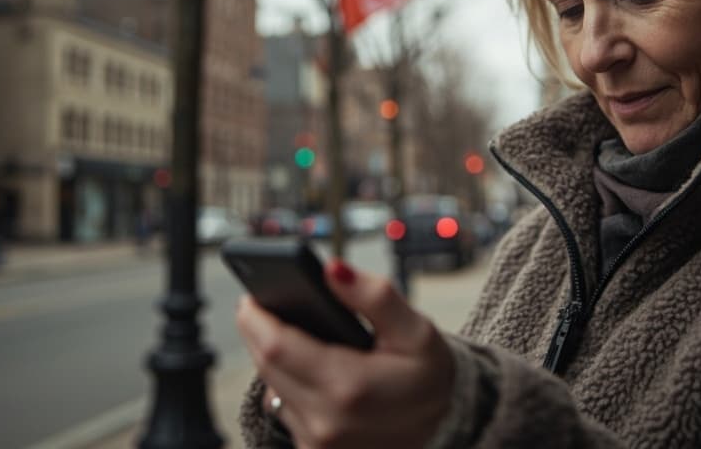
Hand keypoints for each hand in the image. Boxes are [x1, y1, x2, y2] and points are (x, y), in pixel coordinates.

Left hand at [236, 258, 454, 448]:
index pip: (275, 347)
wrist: (449, 429)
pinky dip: (289, 385)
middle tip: (262, 304)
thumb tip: (331, 269)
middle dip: (259, 332)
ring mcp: (318, 444)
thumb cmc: (431, 377)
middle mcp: (326, 423)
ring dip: (275, 359)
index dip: (256, 318)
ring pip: (273, 389)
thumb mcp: (416, 329)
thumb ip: (374, 296)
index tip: (251, 295)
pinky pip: (285, 410)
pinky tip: (308, 367)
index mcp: (349, 388)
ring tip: (290, 332)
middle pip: (267, 366)